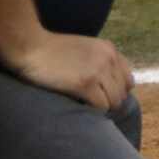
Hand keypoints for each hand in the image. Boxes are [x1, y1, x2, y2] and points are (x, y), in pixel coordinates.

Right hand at [5, 29, 131, 111]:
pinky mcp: (84, 84)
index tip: (105, 98)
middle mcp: (109, 59)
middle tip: (96, 108)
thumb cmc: (51, 50)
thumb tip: (107, 83)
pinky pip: (100, 106)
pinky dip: (94, 112)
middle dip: (112, 102)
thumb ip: (99, 60)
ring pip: (115, 101)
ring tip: (90, 111)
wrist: (30, 46)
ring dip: (104, 108)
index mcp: (110, 50)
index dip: (118, 91)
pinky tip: (82, 110)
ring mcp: (98, 71)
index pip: (128, 78)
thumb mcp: (84, 48)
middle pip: (123, 92)